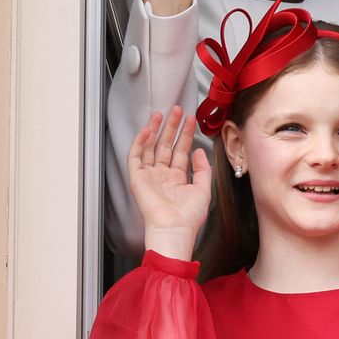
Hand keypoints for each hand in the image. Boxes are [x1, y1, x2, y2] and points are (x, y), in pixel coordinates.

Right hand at [127, 106, 211, 258]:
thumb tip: (199, 151)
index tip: (190, 120)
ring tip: (161, 114)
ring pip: (150, 147)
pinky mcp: (137, 178)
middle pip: (165, 145)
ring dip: (154, 130)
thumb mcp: (203, 188)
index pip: (180, 150)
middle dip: (170, 127)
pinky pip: (135, 157)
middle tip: (176, 110)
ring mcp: (149, 176)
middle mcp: (162, 175)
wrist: (174, 228)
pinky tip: (147, 130)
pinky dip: (139, 143)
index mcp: (177, 179)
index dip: (185, 134)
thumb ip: (202, 168)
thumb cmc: (189, 216)